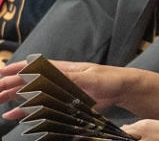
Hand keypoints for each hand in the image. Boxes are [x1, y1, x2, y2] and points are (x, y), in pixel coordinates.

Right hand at [0, 60, 132, 118]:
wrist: (123, 89)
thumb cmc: (110, 78)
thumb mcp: (91, 77)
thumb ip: (71, 77)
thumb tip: (53, 75)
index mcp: (64, 69)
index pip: (35, 67)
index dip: (17, 68)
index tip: (1, 72)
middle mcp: (58, 79)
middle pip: (28, 81)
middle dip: (9, 84)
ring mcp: (59, 91)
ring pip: (30, 93)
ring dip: (13, 97)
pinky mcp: (63, 102)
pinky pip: (40, 106)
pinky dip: (25, 110)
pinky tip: (12, 114)